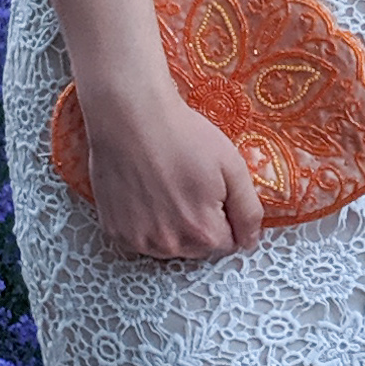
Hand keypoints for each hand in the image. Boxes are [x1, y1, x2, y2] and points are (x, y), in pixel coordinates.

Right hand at [79, 93, 263, 261]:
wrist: (130, 117)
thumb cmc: (182, 136)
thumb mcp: (232, 167)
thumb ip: (248, 211)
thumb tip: (250, 242)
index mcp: (203, 232)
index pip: (228, 244)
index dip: (225, 217)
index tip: (213, 191)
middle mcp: (170, 245)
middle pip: (197, 248)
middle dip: (198, 224)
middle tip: (187, 186)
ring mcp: (138, 240)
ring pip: (167, 246)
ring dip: (171, 227)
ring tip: (164, 189)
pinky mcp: (114, 230)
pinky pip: (139, 239)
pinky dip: (144, 224)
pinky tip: (144, 194)